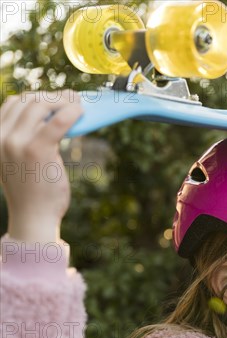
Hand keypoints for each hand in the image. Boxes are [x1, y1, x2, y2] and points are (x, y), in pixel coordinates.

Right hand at [0, 91, 82, 241]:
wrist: (33, 217)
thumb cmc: (33, 190)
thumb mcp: (19, 160)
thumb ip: (25, 139)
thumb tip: (52, 117)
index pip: (13, 103)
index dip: (38, 96)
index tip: (58, 99)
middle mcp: (1, 137)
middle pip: (28, 100)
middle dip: (54, 96)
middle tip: (74, 100)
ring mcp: (16, 142)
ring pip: (41, 104)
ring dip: (63, 100)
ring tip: (79, 105)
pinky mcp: (37, 149)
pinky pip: (58, 121)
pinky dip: (72, 111)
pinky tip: (81, 112)